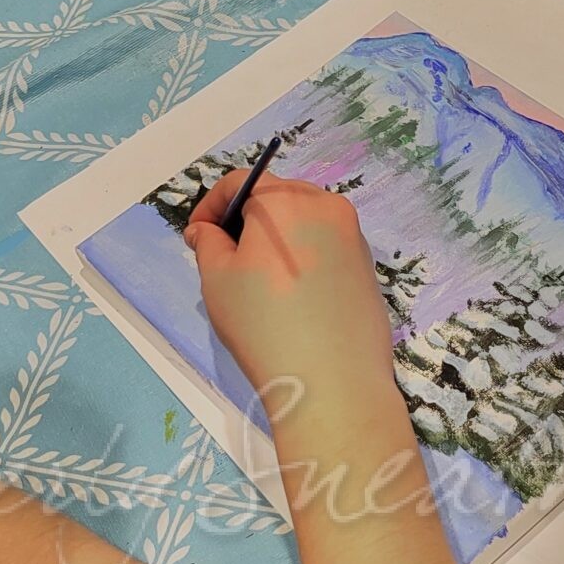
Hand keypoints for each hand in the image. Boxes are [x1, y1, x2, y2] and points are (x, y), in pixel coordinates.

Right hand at [184, 171, 394, 412]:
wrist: (331, 381)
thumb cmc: (263, 324)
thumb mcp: (217, 280)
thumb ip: (208, 243)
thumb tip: (206, 231)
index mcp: (286, 201)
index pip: (242, 181)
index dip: (212, 205)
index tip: (197, 236)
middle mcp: (327, 207)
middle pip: (277, 198)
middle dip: (246, 221)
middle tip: (224, 258)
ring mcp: (354, 237)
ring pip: (303, 223)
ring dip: (276, 240)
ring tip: (258, 282)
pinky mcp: (367, 268)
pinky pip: (325, 248)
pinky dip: (302, 259)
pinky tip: (291, 299)